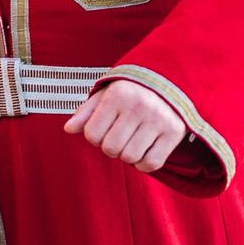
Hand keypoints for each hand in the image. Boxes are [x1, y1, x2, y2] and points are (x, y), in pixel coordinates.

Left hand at [63, 79, 189, 173]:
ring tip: (132, 140)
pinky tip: (145, 149)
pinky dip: (144, 163)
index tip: (104, 128)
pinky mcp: (173, 132)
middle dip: (111, 147)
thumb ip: (86, 111)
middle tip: (119, 136)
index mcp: (118, 94)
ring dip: (128, 155)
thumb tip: (69, 129)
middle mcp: (139, 106)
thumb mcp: (107, 93)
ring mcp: (158, 120)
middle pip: (111, 149)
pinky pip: (152, 164)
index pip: (92, 134)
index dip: (94, 136)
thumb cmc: (132, 90)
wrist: (170, 80)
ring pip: (130, 158)